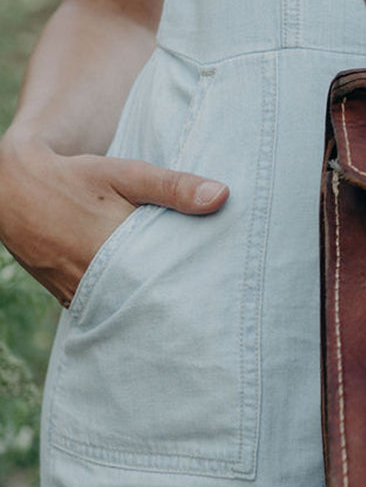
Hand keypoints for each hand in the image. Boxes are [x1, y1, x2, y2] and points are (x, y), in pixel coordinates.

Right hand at [0, 136, 227, 305]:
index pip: (167, 283)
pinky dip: (128, 307)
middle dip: (179, 303)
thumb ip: (172, 187)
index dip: (195, 289)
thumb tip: (221, 196)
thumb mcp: (124, 175)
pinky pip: (107, 311)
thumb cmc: (72, 178)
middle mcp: (95, 283)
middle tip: (214, 307)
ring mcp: (79, 296)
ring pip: (128, 310)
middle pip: (150, 303)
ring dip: (152, 306)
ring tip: (188, 306)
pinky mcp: (70, 300)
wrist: (10, 189)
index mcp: (113, 253)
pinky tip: (151, 302)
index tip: (223, 292)